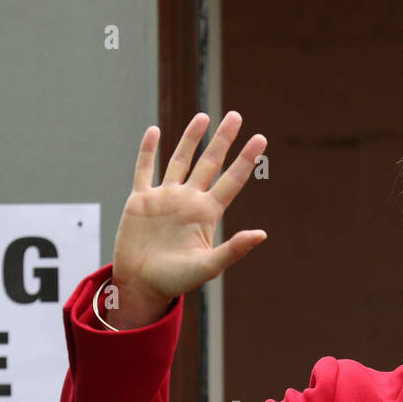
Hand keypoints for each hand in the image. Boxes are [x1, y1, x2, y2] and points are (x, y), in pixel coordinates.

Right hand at [109, 111, 267, 327]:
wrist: (141, 286)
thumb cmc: (176, 281)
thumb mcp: (208, 266)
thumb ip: (233, 249)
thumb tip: (262, 234)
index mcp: (206, 214)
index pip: (232, 180)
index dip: (246, 160)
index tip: (261, 139)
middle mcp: (188, 201)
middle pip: (209, 163)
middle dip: (223, 140)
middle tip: (236, 116)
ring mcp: (164, 198)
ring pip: (179, 160)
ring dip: (191, 139)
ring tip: (203, 117)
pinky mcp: (140, 201)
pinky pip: (144, 170)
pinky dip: (148, 151)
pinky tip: (154, 131)